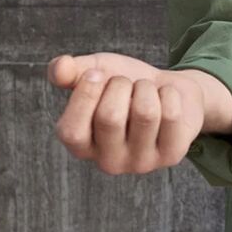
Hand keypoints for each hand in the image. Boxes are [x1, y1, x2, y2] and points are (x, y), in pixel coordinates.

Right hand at [47, 52, 204, 175]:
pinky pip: (171, 114)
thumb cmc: (127, 86)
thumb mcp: (95, 72)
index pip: (71, 131)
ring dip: (146, 88)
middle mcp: (108, 162)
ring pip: (145, 112)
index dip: (85, 94)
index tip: (97, 74)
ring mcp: (141, 163)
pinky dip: (169, 94)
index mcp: (81, 146)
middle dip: (120, 85)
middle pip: (110, 117)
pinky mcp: (172, 155)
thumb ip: (69, 71)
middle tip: (127, 85)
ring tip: (146, 91)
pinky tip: (167, 101)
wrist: (172, 89)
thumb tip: (59, 68)